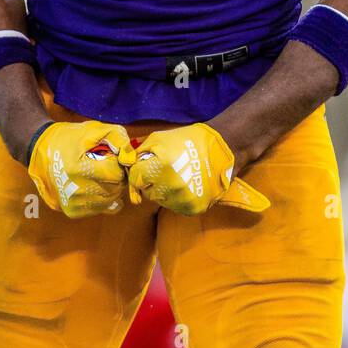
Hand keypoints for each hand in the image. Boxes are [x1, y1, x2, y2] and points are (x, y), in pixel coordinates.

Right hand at [28, 120, 131, 217]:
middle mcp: (75, 191)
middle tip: (106, 165)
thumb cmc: (70, 138)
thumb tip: (130, 159)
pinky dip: (103, 197)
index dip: (118, 163)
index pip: (116, 173)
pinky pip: (102, 208)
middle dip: (117, 176)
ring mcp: (74, 204)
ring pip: (111, 200)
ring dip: (112, 187)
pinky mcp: (72, 211)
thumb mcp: (94, 129)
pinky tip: (94, 185)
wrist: (40, 152)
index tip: (111, 156)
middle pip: (115, 189)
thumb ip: (118, 138)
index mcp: (79, 169)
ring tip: (99, 174)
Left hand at [119, 123, 269, 215]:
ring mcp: (183, 200)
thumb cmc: (187, 140)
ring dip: (162, 191)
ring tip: (176, 176)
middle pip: (146, 192)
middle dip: (150, 181)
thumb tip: (125, 166)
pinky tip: (185, 185)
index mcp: (161, 166)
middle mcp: (171, 186)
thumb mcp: (159, 138)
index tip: (144, 168)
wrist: (222, 149)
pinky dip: (175, 198)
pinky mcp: (193, 208)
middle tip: (163, 170)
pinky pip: (174, 207)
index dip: (138, 172)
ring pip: (160, 201)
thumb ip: (139, 153)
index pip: (135, 178)